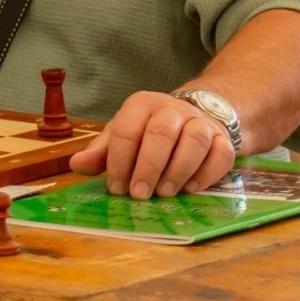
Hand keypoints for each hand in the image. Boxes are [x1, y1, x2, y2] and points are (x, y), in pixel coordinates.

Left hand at [70, 90, 234, 198]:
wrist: (194, 117)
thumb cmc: (149, 132)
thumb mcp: (122, 135)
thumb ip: (101, 152)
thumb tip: (76, 164)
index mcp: (142, 105)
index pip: (127, 129)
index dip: (119, 160)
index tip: (116, 188)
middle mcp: (172, 109)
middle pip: (162, 133)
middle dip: (148, 166)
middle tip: (139, 194)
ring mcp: (200, 122)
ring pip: (194, 141)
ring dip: (178, 170)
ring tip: (165, 193)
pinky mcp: (223, 139)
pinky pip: (221, 154)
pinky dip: (206, 174)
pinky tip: (190, 189)